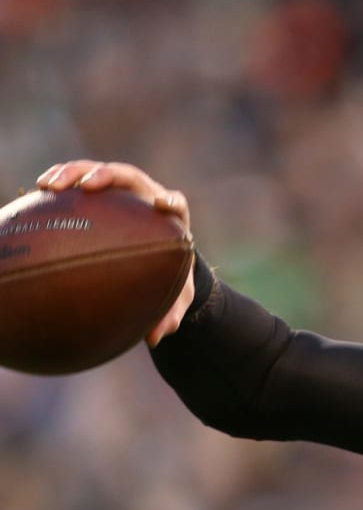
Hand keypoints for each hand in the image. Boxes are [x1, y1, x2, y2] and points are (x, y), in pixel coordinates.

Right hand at [37, 160, 194, 346]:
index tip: (161, 205)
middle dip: (108, 176)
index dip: (170, 202)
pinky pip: (78, 182)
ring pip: (98, 173)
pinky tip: (40, 189)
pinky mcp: (100, 193)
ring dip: (74, 173)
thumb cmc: (167, 275)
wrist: (157, 259)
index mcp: (171, 218)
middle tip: (88, 185)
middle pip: (130, 177)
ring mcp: (122, 192)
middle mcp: (146, 198)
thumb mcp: (173, 296)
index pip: (176, 203)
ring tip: (50, 184)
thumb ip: (170, 313)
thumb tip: (156, 337)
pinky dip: (61, 181)